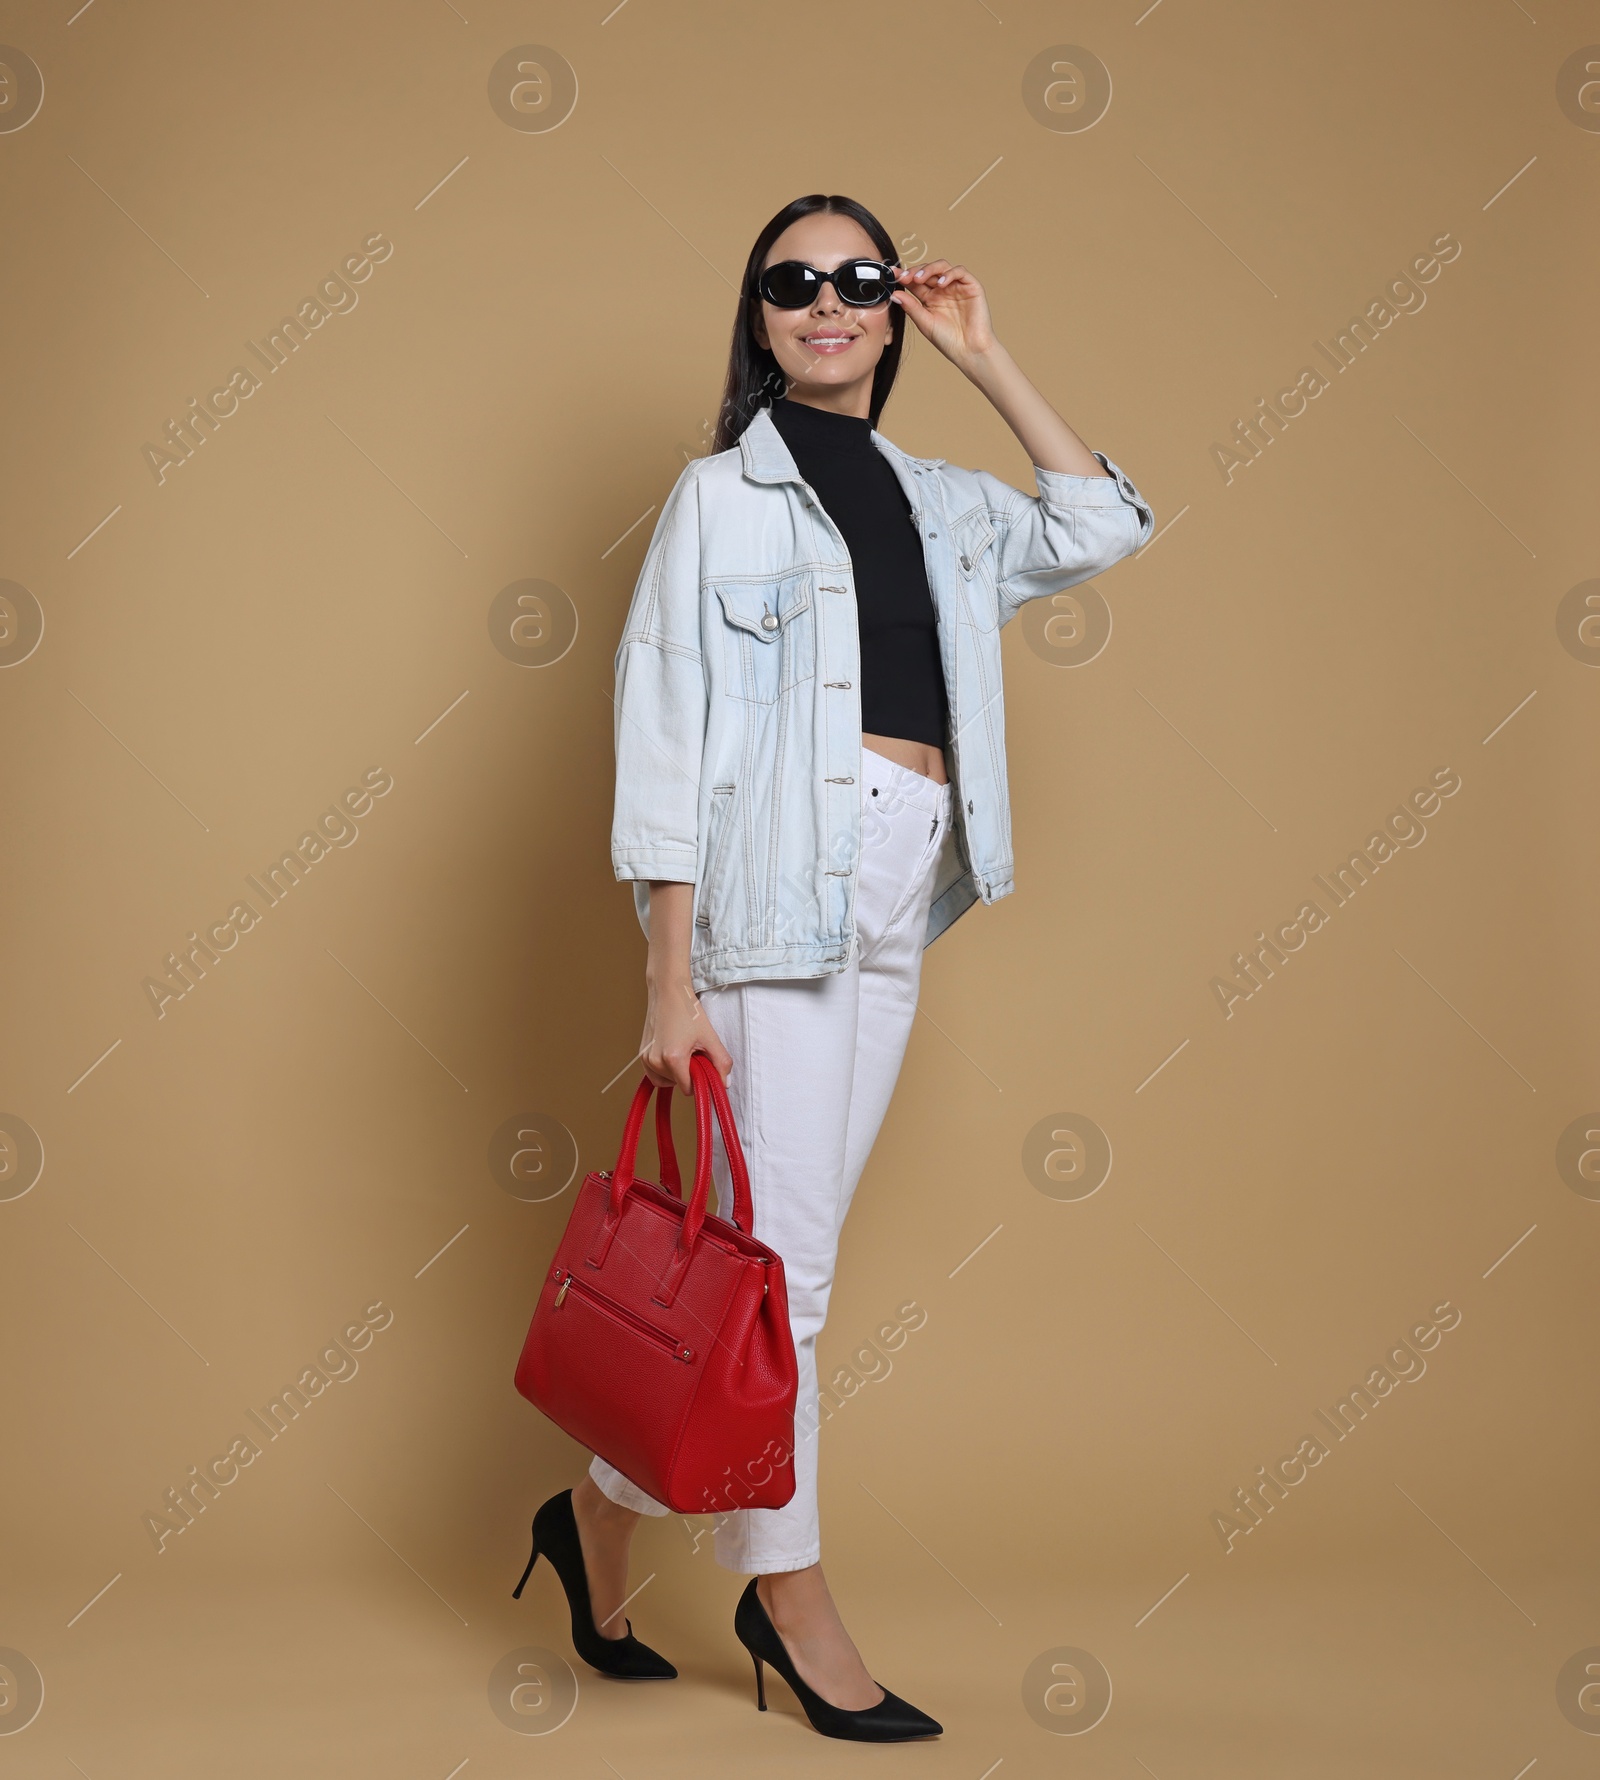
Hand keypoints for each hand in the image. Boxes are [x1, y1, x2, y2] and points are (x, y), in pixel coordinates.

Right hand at [638, 973, 731, 1096]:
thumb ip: (721, 1063)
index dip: (699, 1080)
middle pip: (677, 1085)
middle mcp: (655, 1061)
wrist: (668, 992)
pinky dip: (665, 1070)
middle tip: (692, 1052)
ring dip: (676, 1074)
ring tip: (682, 1051)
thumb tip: (724, 1084)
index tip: (702, 1063)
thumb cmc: (687, 1011)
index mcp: (673, 1058)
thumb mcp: (710, 1037)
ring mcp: (646, 1058)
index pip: (688, 1089)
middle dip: (687, 1074)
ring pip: (665, 1082)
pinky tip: (673, 1054)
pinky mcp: (641, 1055)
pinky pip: (655, 1075)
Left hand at [890, 260, 996, 367]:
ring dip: (929, 269)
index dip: (905, 276)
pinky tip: (940, 284)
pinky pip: (960, 272)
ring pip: (942, 266)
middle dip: (915, 271)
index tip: (892, 274)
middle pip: (928, 270)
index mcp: (930, 298)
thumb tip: (894, 294)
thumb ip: (911, 307)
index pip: (915, 282)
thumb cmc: (948, 340)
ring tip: (919, 279)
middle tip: (905, 277)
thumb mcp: (924, 322)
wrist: (969, 351)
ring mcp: (956, 286)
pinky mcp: (971, 286)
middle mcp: (942, 290)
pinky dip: (949, 274)